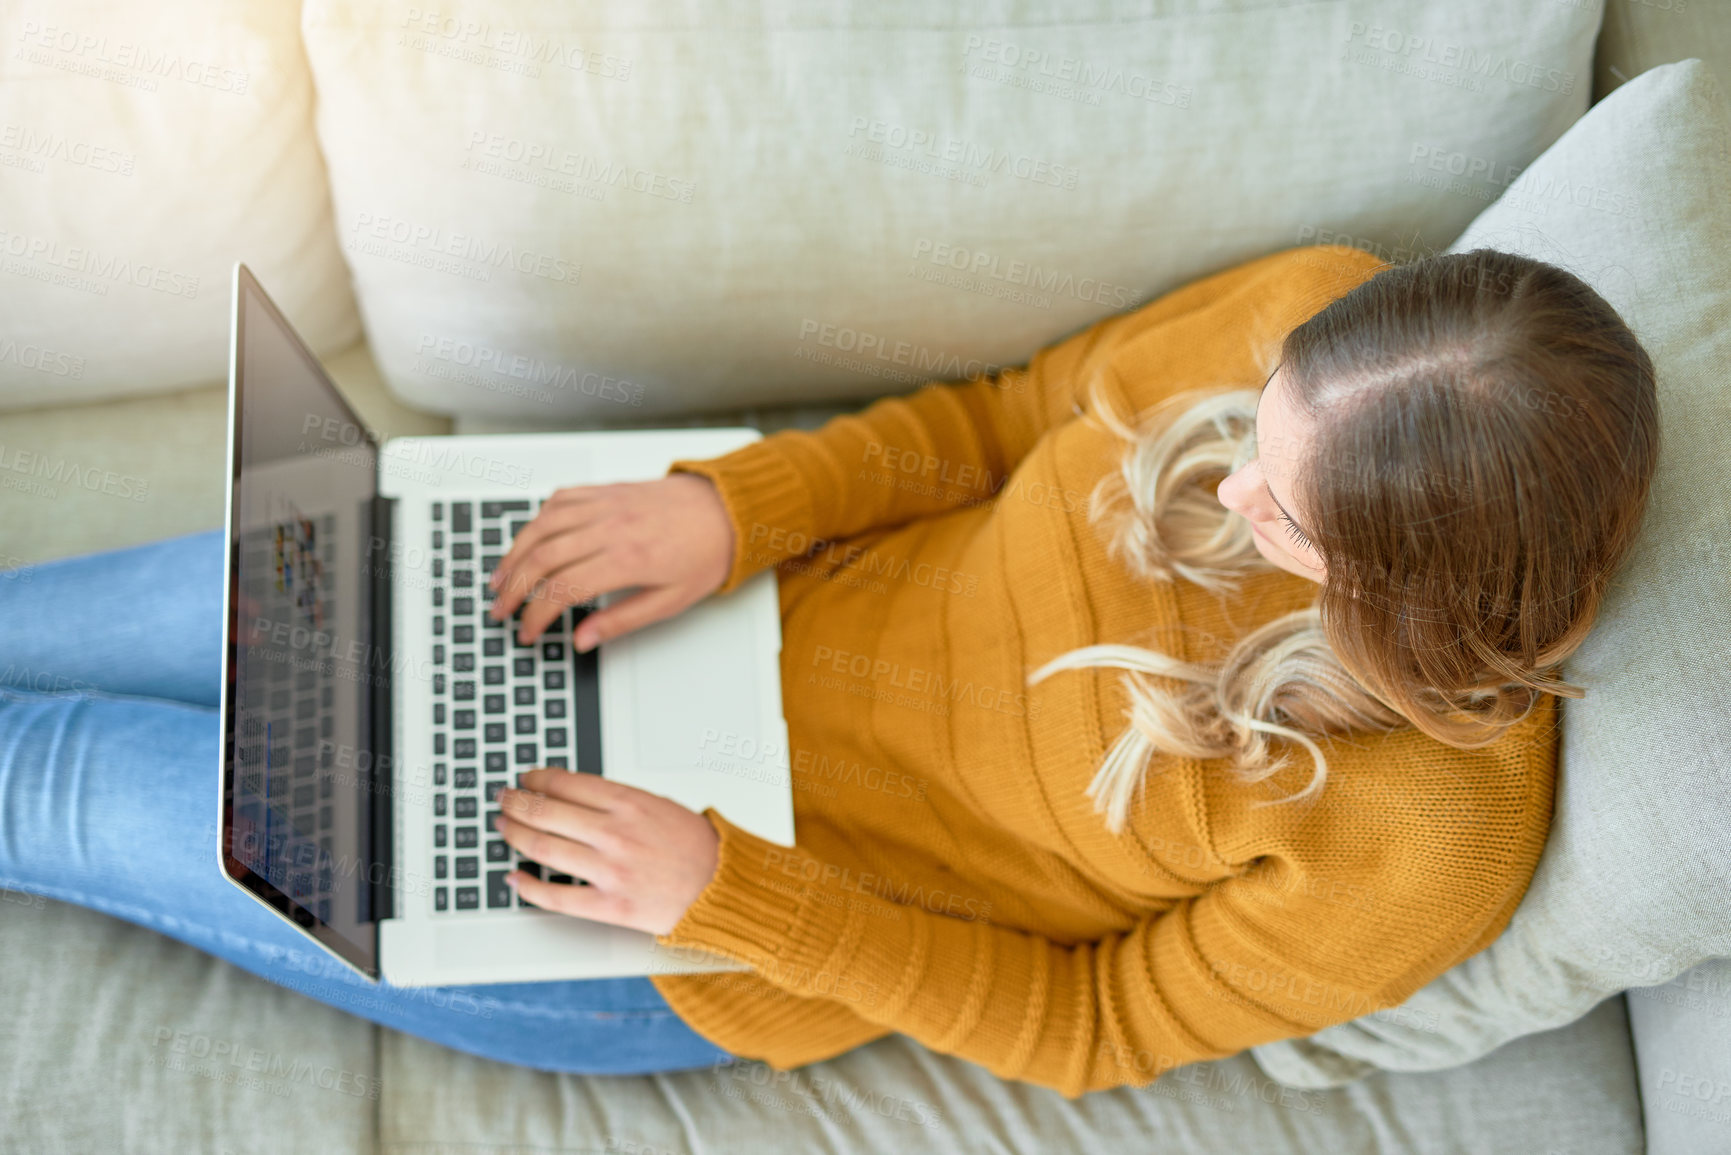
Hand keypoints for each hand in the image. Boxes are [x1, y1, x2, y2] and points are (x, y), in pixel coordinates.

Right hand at [487, 474, 733, 649]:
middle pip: (542, 558)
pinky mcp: (605, 490)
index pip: (563, 590)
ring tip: (501, 579)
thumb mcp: (671, 601)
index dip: (536, 616)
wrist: (726, 509)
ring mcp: (605, 504)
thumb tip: (583, 640)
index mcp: (627, 559)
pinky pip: (559, 500)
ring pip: (541, 526)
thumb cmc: (705, 553)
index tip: (529, 632)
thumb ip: (622, 621)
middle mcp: (610, 527)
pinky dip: (537, 520)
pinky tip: (528, 539)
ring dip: (513, 554)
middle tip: (502, 610)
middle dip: (513, 588)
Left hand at [495, 767, 719, 936]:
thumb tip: (576, 796)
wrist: (722, 889)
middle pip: (546, 811)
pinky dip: (527, 886)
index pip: (566, 783)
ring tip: (503, 828)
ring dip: (514, 834)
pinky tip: (513, 877)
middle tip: (503, 799)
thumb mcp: (660, 806)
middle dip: (516, 802)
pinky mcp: (609, 905)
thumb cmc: (696, 848)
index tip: (526, 779)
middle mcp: (615, 833)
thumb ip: (618, 801)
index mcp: (629, 803)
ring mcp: (609, 870)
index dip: (537, 779)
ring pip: (543, 848)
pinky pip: (555, 896)